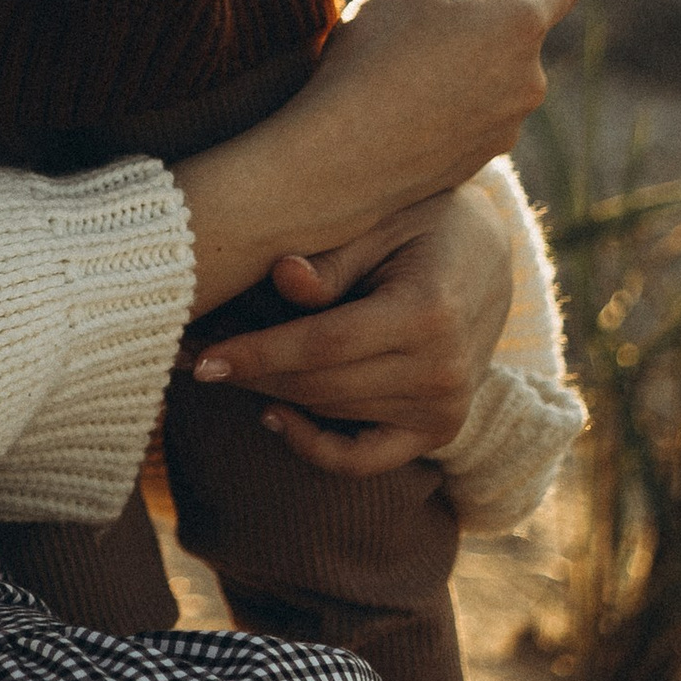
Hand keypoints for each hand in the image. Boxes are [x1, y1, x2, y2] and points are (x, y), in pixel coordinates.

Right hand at [173, 0, 572, 312]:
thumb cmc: (374, 57)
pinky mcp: (476, 161)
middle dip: (474, 8)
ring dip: (456, 52)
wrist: (342, 161)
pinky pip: (471, 113)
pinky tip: (391, 95)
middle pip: (515, 29)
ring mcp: (504, 127)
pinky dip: (446, 94)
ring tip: (387, 46)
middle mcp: (527, 80)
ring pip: (489, 72)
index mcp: (520, 25)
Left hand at [181, 179, 514, 475]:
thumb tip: (281, 277)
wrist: (488, 252)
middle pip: (321, 386)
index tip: (201, 358)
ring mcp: (444, 409)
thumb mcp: (379, 223)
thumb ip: (331, 259)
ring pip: (332, 413)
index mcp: (428, 314)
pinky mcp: (439, 430)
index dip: (258, 354)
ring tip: (222, 368)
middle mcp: (443, 372)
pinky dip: (316, 446)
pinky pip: (365, 458)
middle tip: (192, 359)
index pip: (324, 346)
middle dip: (251, 374)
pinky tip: (274, 413)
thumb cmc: (422, 223)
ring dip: (272, 395)